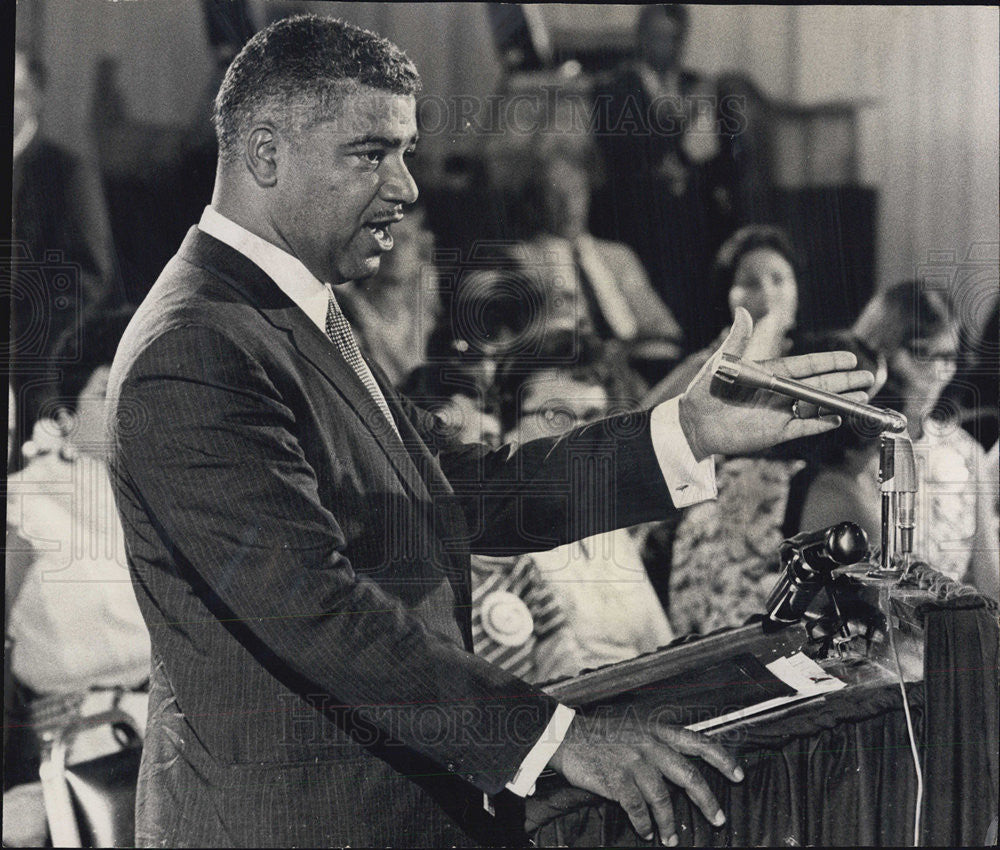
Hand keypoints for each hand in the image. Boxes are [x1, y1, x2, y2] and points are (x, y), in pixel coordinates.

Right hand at [547, 712, 743, 844]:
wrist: (567, 736)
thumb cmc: (603, 735)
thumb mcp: (636, 729)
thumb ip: (658, 745)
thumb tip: (681, 769)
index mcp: (657, 731)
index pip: (698, 742)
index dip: (722, 759)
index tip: (738, 775)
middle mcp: (650, 745)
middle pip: (688, 776)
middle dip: (707, 801)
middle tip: (718, 819)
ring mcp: (633, 762)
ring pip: (663, 798)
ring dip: (670, 823)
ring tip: (671, 838)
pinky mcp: (617, 779)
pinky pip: (638, 809)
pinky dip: (644, 824)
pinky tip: (646, 832)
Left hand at [678, 308, 874, 459]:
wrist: (694, 424)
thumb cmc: (705, 392)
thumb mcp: (721, 363)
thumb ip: (736, 340)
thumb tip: (742, 310)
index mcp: (769, 374)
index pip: (805, 367)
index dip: (827, 362)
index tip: (850, 358)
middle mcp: (778, 393)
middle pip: (817, 386)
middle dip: (843, 381)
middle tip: (867, 377)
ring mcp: (779, 413)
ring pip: (815, 406)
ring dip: (838, 401)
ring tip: (861, 396)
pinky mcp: (775, 433)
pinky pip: (804, 428)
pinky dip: (821, 424)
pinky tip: (838, 418)